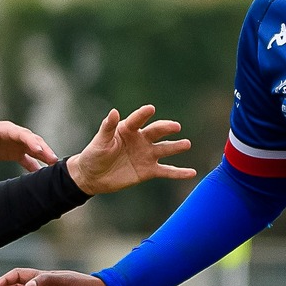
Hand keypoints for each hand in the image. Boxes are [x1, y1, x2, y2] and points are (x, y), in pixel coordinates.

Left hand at [0, 116, 57, 171]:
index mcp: (8, 129)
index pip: (24, 135)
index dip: (32, 143)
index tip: (40, 151)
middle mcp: (16, 136)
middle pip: (34, 142)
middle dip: (45, 150)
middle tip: (54, 161)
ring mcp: (17, 144)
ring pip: (35, 151)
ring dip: (44, 158)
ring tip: (55, 168)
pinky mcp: (15, 153)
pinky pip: (28, 160)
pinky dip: (35, 167)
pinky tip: (41, 177)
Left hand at [64, 106, 194, 195]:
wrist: (93, 176)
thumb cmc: (94, 155)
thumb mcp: (100, 141)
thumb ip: (108, 127)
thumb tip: (114, 111)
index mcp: (128, 129)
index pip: (138, 120)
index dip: (143, 115)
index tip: (150, 109)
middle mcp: (141, 139)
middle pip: (156, 132)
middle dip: (166, 128)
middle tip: (176, 126)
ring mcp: (146, 155)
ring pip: (164, 149)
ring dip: (176, 147)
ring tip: (186, 144)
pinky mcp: (149, 171)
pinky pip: (166, 171)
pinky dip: (179, 172)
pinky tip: (191, 172)